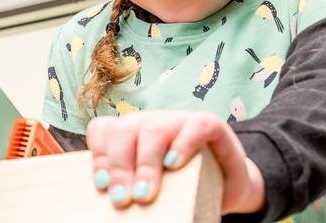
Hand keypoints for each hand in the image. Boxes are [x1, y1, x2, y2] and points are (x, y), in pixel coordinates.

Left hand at [86, 110, 265, 214]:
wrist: (226, 186)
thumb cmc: (181, 188)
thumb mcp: (151, 187)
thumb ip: (131, 188)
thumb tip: (113, 204)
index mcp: (130, 132)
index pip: (103, 130)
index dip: (98, 156)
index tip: (102, 185)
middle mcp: (151, 121)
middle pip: (124, 130)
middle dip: (119, 166)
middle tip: (121, 199)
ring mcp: (179, 120)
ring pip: (154, 129)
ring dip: (146, 164)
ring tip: (144, 195)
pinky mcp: (210, 125)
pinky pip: (195, 126)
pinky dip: (183, 144)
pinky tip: (173, 165)